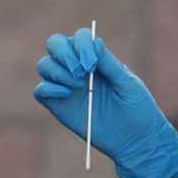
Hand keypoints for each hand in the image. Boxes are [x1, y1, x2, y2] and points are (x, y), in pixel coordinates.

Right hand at [33, 27, 177, 177]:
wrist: (135, 139)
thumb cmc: (137, 108)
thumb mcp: (127, 83)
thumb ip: (109, 64)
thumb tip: (95, 41)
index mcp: (96, 58)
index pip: (79, 38)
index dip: (82, 45)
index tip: (93, 64)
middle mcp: (77, 68)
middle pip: (55, 44)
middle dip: (64, 53)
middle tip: (81, 72)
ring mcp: (66, 86)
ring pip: (45, 65)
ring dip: (58, 71)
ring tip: (78, 86)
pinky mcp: (58, 106)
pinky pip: (40, 91)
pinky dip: (48, 88)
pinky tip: (66, 95)